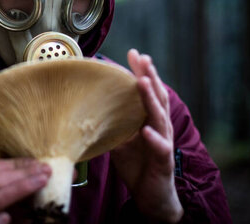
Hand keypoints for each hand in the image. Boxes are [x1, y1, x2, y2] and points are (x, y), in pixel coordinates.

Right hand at [0, 158, 51, 223]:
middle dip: (22, 174)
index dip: (16, 164)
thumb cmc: (10, 219)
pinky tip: (9, 216)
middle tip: (46, 172)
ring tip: (41, 183)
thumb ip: (19, 181)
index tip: (41, 165)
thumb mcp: (13, 198)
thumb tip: (41, 166)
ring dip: (20, 189)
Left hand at [110, 49, 183, 222]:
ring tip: (144, 82)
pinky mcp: (163, 163)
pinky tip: (147, 131)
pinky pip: (160, 149)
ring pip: (160, 118)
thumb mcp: (120, 140)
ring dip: (151, 99)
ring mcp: (163, 143)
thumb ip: (111, 123)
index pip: (148, 91)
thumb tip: (87, 107)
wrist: (152, 197)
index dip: (142, 72)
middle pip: (157, 97)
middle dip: (150, 76)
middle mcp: (159, 127)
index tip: (133, 53)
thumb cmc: (138, 165)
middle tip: (142, 57)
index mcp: (149, 119)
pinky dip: (154, 139)